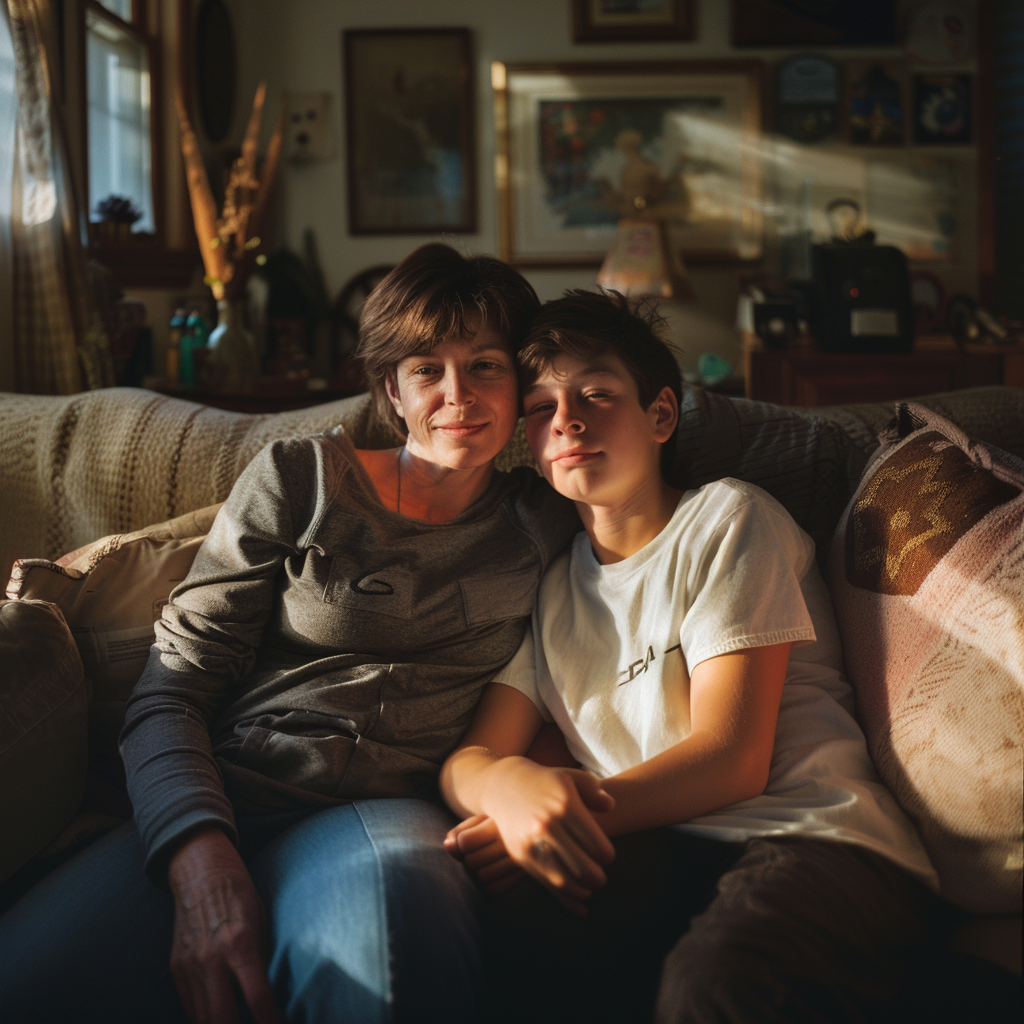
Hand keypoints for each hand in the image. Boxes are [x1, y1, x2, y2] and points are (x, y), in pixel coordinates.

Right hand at [167, 828, 283, 1023]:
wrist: (202, 874)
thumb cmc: (240, 896)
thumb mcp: (262, 922)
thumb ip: (262, 960)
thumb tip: (269, 996)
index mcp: (240, 943)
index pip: (257, 997)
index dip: (271, 1020)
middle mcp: (211, 958)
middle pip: (222, 1019)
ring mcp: (190, 965)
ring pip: (202, 1018)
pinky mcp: (176, 968)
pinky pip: (189, 1006)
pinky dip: (204, 1017)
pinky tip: (218, 1018)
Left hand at [445, 815, 525, 894]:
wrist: (532, 832)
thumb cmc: (497, 826)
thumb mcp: (480, 822)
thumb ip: (460, 832)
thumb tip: (448, 846)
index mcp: (500, 821)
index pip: (464, 842)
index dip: (459, 844)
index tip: (466, 840)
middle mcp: (513, 841)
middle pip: (472, 862)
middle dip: (468, 859)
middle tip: (476, 853)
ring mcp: (521, 861)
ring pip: (483, 877)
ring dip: (477, 873)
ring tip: (484, 863)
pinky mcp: (524, 877)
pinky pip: (495, 889)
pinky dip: (488, 886)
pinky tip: (493, 875)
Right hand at [479, 760, 615, 914]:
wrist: (505, 785)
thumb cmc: (546, 782)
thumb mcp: (572, 777)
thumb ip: (594, 791)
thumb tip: (610, 805)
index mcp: (566, 806)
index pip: (597, 846)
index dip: (606, 855)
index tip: (605, 854)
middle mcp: (548, 826)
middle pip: (583, 868)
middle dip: (597, 878)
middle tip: (599, 876)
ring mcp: (532, 842)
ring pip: (564, 881)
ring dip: (582, 890)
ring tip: (588, 887)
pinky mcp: (520, 855)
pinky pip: (546, 885)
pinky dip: (565, 900)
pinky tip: (579, 903)